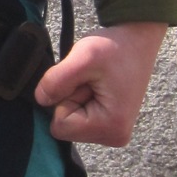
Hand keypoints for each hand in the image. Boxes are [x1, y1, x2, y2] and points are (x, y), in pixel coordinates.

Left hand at [35, 22, 166, 147]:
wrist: (137, 40)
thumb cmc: (115, 47)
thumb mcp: (83, 57)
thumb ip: (56, 81)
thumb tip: (40, 100)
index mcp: (111, 127)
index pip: (60, 126)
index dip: (63, 99)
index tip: (84, 81)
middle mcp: (114, 136)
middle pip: (65, 127)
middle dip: (70, 99)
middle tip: (91, 79)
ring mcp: (112, 132)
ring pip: (70, 121)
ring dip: (75, 98)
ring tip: (96, 81)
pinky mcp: (109, 124)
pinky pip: (78, 117)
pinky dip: (81, 99)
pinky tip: (97, 86)